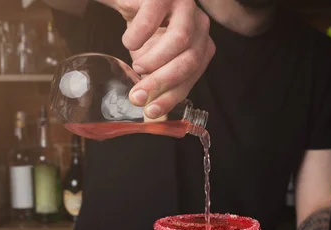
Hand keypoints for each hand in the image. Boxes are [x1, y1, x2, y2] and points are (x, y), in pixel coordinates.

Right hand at [107, 0, 213, 118]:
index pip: (192, 76)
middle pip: (189, 60)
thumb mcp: (152, 62)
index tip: (150, 111)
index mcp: (201, 46)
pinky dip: (136, 36)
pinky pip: (152, 19)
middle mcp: (199, 26)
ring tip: (136, 63)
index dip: (171, 96)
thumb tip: (152, 117)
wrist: (131, 0)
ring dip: (153, 59)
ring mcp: (185, 7)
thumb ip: (156, 85)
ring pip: (179, 40)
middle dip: (161, 82)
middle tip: (137, 95)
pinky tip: (129, 41)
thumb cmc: (144, 32)